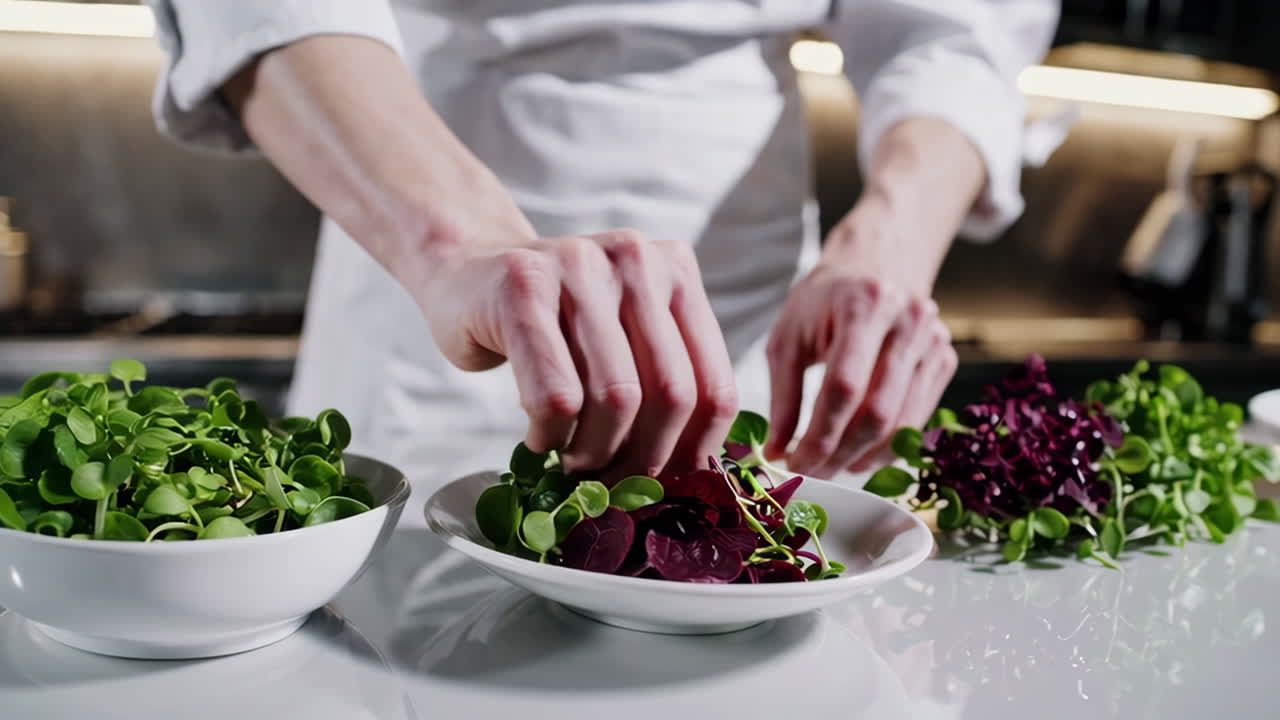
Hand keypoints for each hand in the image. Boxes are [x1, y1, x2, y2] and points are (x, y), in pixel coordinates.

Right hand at [416, 229, 738, 475]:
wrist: (466, 272)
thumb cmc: (552, 321)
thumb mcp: (622, 334)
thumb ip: (661, 379)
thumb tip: (696, 472)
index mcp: (676, 271)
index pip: (713, 384)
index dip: (696, 450)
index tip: (670, 484)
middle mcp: (636, 259)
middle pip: (671, 395)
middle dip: (643, 460)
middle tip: (614, 483)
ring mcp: (578, 264)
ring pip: (616, 398)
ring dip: (594, 453)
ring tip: (574, 461)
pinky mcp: (522, 285)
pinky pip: (556, 394)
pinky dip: (551, 435)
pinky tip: (541, 437)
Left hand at [765, 202, 956, 478]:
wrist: (876, 262)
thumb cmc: (823, 300)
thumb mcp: (789, 336)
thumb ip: (782, 396)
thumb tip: (777, 454)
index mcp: (864, 305)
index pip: (844, 386)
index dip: (820, 434)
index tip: (797, 462)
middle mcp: (909, 320)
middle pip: (877, 410)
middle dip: (842, 452)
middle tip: (814, 473)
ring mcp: (934, 340)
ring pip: (902, 421)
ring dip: (866, 456)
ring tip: (834, 467)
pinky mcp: (945, 358)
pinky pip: (918, 417)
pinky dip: (888, 445)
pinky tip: (860, 453)